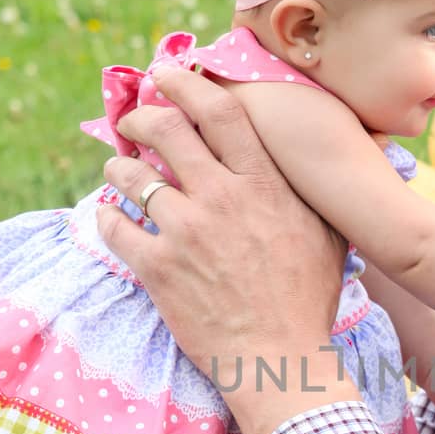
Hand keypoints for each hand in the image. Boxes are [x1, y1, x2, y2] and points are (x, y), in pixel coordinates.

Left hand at [95, 65, 355, 433]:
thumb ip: (310, 192)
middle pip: (167, 130)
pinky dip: (108, 217)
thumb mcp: (326, 234)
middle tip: (134, 119)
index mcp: (263, 185)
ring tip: (118, 170)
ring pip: (132, 176)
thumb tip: (316, 161)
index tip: (168, 74)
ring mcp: (185, 233)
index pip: (219, 112)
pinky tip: (112, 217)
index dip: (187, 84)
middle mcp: (221, 199)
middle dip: (142, 115)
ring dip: (119, 167)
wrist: (280, 359)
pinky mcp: (157, 270)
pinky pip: (115, 227)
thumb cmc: (308, 300)